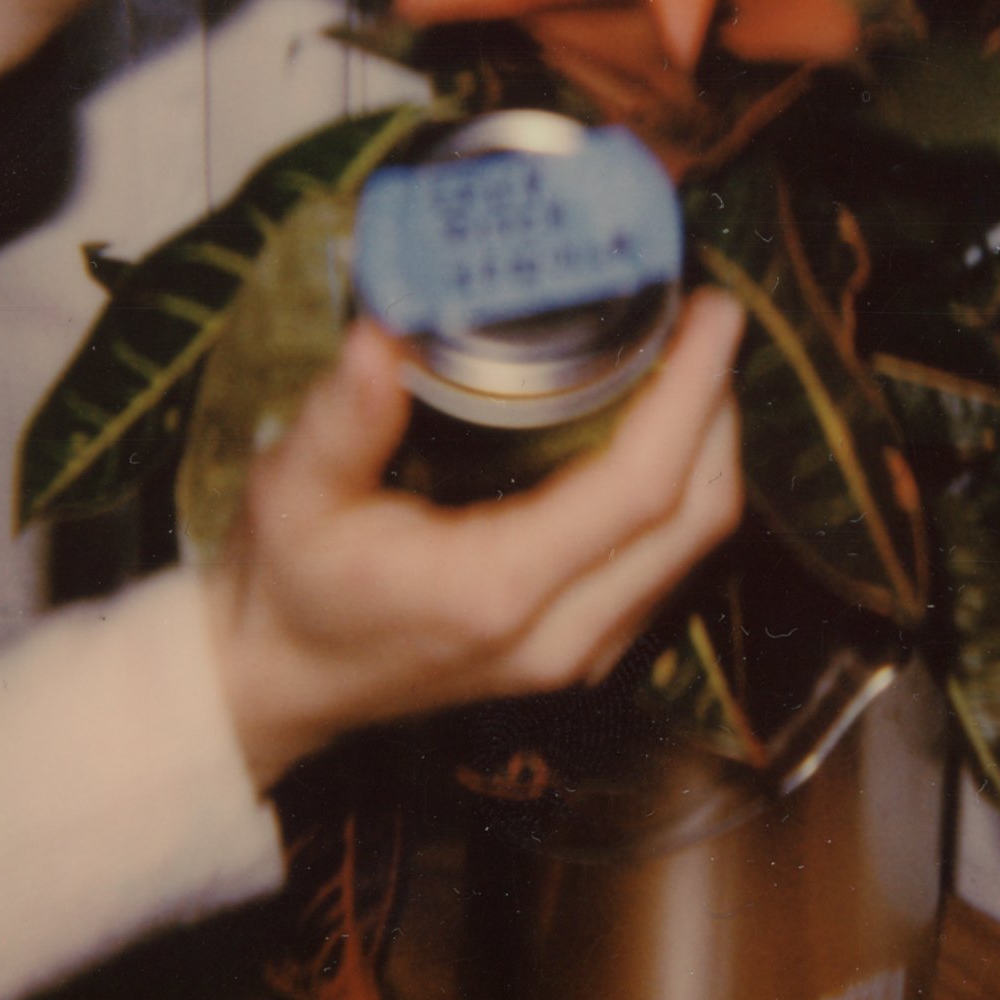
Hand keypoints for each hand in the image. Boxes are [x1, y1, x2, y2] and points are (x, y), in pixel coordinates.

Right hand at [201, 290, 746, 790]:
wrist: (281, 686)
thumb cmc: (289, 587)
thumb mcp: (292, 494)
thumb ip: (340, 419)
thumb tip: (382, 334)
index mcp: (499, 588)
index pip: (640, 488)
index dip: (690, 394)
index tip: (710, 313)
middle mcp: (561, 631)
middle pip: (696, 515)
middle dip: (718, 406)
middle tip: (707, 315)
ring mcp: (582, 650)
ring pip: (695, 542)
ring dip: (710, 445)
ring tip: (691, 353)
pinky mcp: (585, 647)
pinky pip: (670, 560)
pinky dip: (686, 485)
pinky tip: (660, 422)